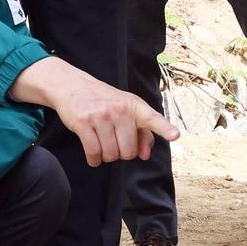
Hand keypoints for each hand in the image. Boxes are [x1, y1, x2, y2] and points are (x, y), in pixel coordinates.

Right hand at [10, 56, 179, 165]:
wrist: (72, 86)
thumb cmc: (104, 101)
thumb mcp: (126, 109)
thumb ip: (142, 132)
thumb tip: (145, 155)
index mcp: (135, 106)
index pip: (152, 118)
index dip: (164, 128)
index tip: (175, 135)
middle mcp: (120, 110)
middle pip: (128, 151)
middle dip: (122, 153)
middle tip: (115, 142)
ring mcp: (101, 116)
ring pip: (111, 154)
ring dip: (107, 156)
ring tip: (103, 143)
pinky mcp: (83, 123)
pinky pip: (94, 153)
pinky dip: (94, 159)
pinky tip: (94, 155)